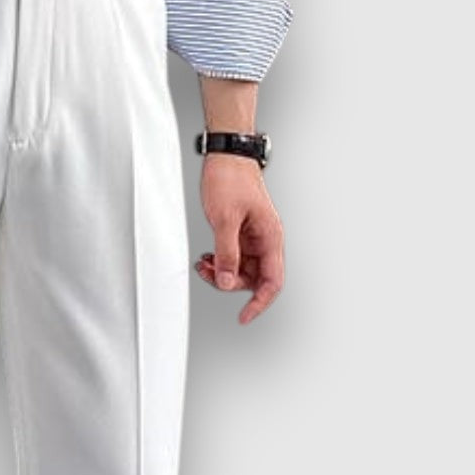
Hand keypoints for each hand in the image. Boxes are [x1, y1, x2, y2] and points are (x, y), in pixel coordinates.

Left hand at [192, 154, 284, 324]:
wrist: (226, 157)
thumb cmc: (230, 179)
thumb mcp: (225, 220)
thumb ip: (226, 253)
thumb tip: (227, 281)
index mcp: (270, 237)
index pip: (272, 281)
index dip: (259, 303)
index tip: (244, 317)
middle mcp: (265, 240)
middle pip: (254, 279)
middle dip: (231, 283)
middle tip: (209, 275)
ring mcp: (253, 237)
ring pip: (241, 270)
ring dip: (222, 272)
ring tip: (203, 264)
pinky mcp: (240, 233)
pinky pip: (232, 257)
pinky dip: (219, 262)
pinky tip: (206, 258)